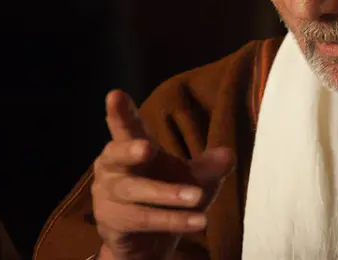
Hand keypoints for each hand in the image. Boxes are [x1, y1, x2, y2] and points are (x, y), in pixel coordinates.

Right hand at [92, 90, 234, 259]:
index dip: (119, 112)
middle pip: (116, 155)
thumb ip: (209, 167)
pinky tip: (199, 221)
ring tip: (197, 196)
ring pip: (136, 191)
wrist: (146, 242)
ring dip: (168, 194)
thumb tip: (229, 154)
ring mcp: (108, 195)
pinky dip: (174, 220)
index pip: (126, 126)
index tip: (115, 94)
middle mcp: (113, 167)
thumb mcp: (192, 179)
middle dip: (130, 150)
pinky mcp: (112, 222)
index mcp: (131, 146)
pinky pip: (144, 219)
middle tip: (147, 147)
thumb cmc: (166, 196)